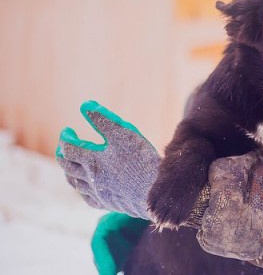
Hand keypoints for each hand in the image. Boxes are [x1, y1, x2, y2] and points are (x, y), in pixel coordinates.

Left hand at [56, 100, 160, 218]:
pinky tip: (86, 188)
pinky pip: (88, 198)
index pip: (69, 147)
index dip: (66, 138)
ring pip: (75, 183)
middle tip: (63, 147)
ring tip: (69, 166)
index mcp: (91, 160)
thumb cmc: (140, 160)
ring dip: (69, 172)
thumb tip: (85, 105)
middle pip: (68, 166)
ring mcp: (98, 193)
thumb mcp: (123, 133)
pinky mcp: (108, 203)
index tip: (67, 130)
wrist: (153, 192)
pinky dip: (83, 190)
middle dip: (63, 154)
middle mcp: (91, 178)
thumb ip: (103, 119)